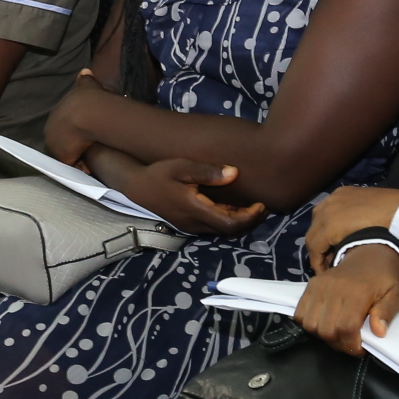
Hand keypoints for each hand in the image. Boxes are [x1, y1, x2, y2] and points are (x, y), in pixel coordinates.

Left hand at [42, 67, 116, 163]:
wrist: (90, 113)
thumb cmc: (90, 99)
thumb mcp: (87, 86)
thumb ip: (85, 80)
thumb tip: (85, 71)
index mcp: (56, 115)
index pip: (63, 126)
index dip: (74, 130)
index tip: (86, 132)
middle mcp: (51, 130)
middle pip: (63, 142)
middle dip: (74, 145)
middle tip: (91, 147)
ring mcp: (55, 145)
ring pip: (68, 154)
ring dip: (79, 156)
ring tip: (92, 156)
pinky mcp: (62, 157)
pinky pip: (74, 165)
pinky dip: (83, 167)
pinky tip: (93, 166)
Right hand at [90, 152, 266, 237]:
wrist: (136, 186)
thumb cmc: (159, 173)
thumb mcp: (182, 167)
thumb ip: (208, 172)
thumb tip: (234, 173)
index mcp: (195, 210)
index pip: (229, 223)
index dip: (249, 218)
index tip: (261, 205)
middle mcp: (194, 223)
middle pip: (228, 230)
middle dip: (248, 220)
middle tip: (263, 205)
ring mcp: (190, 226)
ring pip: (221, 230)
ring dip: (238, 221)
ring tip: (253, 206)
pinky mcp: (188, 224)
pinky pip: (213, 227)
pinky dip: (227, 219)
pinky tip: (234, 206)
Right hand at [294, 246, 398, 355]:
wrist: (370, 251)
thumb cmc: (384, 276)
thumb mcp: (395, 293)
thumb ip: (387, 313)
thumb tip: (378, 332)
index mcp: (357, 292)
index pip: (346, 328)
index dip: (351, 345)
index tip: (359, 349)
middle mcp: (335, 289)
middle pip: (327, 330)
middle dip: (338, 343)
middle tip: (349, 342)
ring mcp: (320, 286)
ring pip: (311, 324)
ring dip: (323, 335)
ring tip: (337, 333)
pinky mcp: (311, 285)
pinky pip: (300, 313)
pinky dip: (309, 323)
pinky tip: (324, 323)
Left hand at [304, 184, 398, 271]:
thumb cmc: (394, 211)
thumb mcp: (371, 210)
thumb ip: (359, 217)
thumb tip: (357, 230)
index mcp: (341, 194)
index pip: (324, 216)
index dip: (326, 235)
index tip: (332, 251)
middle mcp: (331, 201)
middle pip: (316, 226)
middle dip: (320, 245)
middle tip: (330, 261)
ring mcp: (328, 212)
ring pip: (313, 238)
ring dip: (318, 254)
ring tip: (328, 268)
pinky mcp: (329, 227)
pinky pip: (315, 248)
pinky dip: (318, 261)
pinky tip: (327, 271)